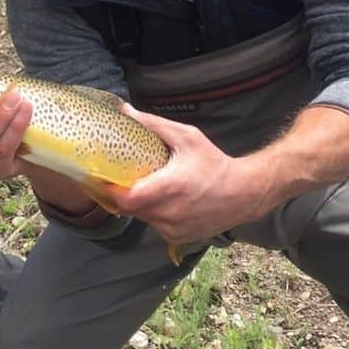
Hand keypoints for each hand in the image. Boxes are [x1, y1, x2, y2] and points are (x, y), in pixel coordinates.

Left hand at [107, 106, 271, 245]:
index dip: (111, 189)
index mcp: (170, 188)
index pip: (127, 198)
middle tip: (125, 178)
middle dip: (125, 194)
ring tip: (148, 187)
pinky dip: (154, 214)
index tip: (105, 176)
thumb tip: (125, 110)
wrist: (244, 193)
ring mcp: (174, 228)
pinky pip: (155, 225)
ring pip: (142, 218)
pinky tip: (164, 201)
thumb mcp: (187, 137)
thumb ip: (154, 124)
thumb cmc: (214, 163)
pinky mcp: (178, 237)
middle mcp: (171, 213)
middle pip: (131, 208)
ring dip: (139, 205)